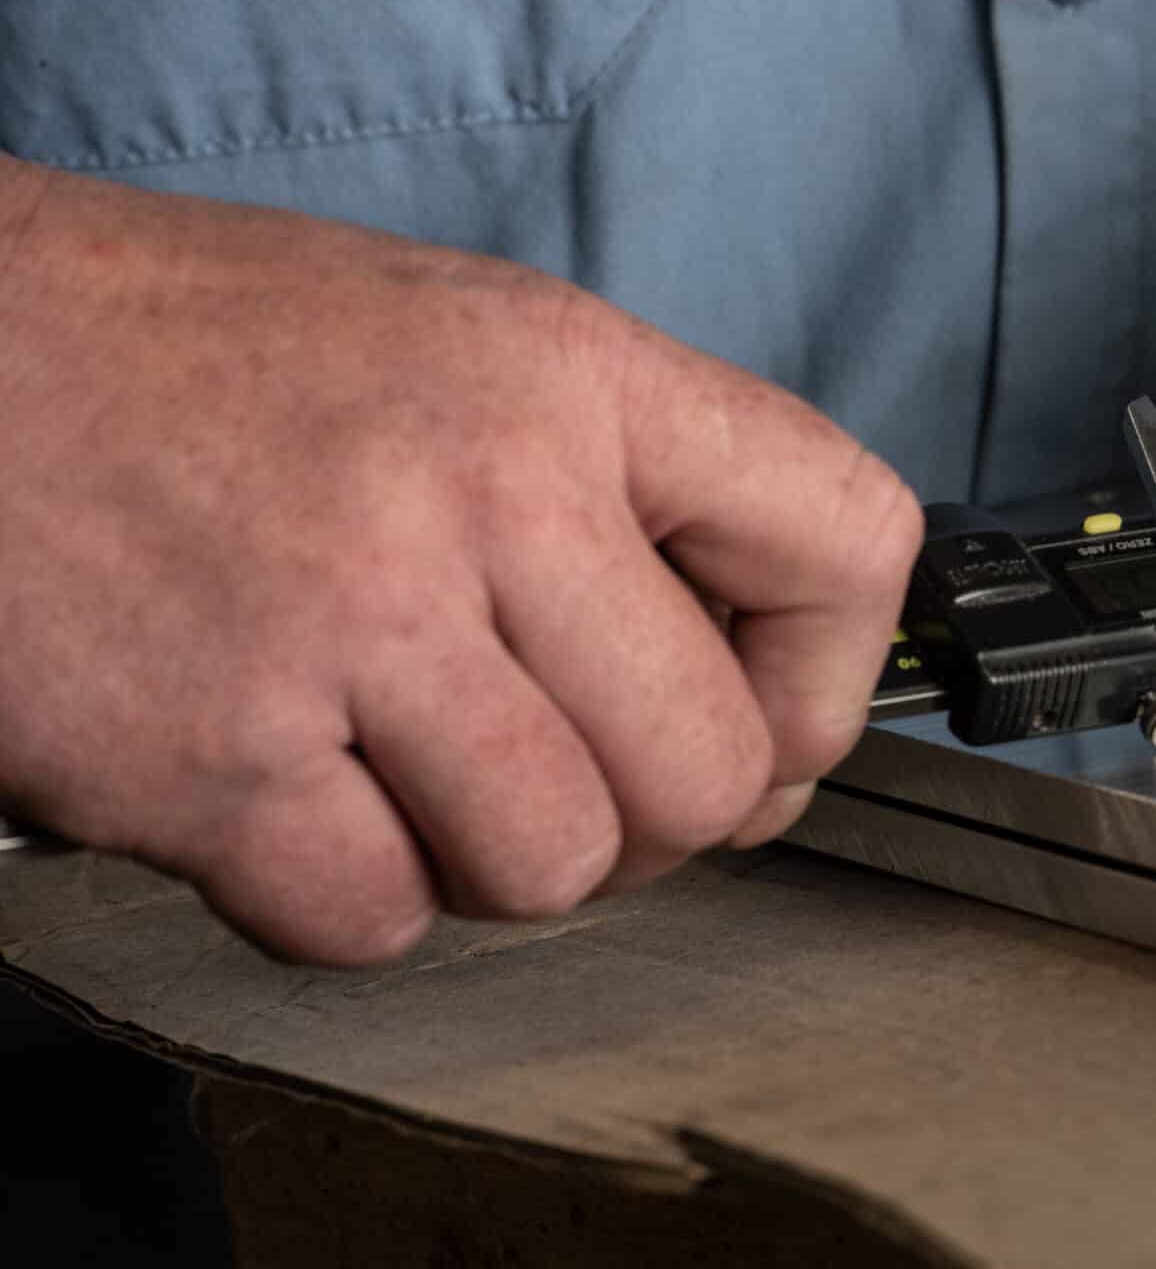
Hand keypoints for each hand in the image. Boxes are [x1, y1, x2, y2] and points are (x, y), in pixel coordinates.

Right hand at [0, 162, 919, 962]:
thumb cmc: (193, 358)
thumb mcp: (456, 345)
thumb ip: (622, 496)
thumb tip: (759, 712)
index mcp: (569, 372)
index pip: (848, 540)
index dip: (827, 679)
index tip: (760, 721)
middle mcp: (484, 484)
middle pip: (708, 769)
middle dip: (647, 818)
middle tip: (552, 772)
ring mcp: (346, 621)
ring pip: (556, 867)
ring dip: (488, 862)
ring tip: (398, 768)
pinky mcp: (207, 755)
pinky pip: (375, 923)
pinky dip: (338, 897)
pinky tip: (282, 796)